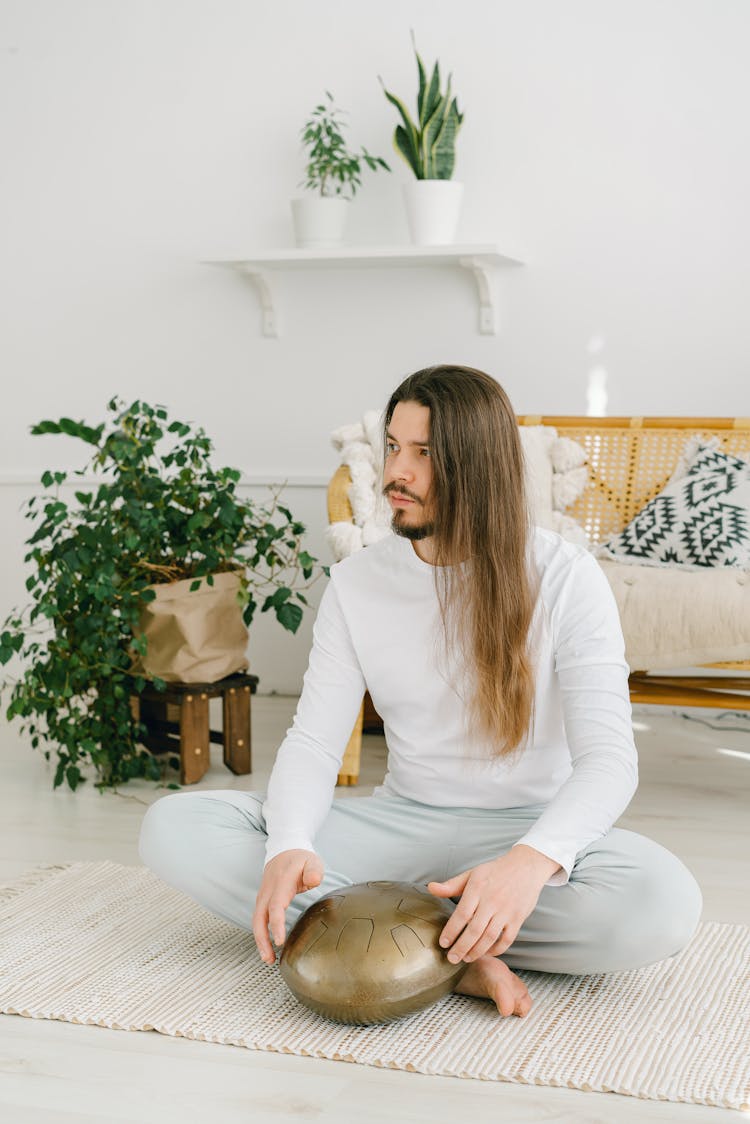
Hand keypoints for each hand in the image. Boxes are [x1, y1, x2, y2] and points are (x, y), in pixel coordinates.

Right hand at [252, 848, 323, 964]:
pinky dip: (261, 933)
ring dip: (260, 940)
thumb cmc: (300, 858)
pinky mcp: (263, 900)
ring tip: (268, 959)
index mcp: (280, 882)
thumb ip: (314, 870)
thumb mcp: (312, 860)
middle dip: (262, 939)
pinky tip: (267, 946)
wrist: (284, 849)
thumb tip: (314, 880)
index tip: (279, 941)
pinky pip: (259, 918)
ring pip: (256, 920)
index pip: (276, 906)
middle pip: (259, 918)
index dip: (276, 924)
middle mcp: (268, 891)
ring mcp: (263, 895)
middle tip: (269, 959)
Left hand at [428, 845, 560, 963]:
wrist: (526, 866)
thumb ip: (451, 885)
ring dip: (476, 952)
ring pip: (489, 938)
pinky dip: (496, 950)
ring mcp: (506, 911)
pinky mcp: (518, 918)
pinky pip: (506, 940)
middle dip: (461, 947)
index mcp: (477, 888)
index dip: (451, 931)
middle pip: (474, 930)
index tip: (443, 943)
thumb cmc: (495, 871)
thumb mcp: (472, 874)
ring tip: (466, 959)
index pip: (461, 914)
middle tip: (451, 959)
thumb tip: (430, 888)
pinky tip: (486, 953)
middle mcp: (492, 900)